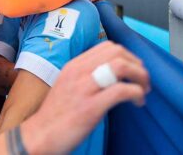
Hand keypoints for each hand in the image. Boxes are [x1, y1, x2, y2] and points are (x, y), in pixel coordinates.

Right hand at [21, 42, 149, 153]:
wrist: (40, 135)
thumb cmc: (56, 115)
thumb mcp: (68, 85)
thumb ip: (86, 75)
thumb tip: (112, 73)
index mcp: (74, 66)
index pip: (107, 46)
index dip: (127, 55)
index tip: (133, 69)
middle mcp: (78, 72)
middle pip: (117, 52)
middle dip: (137, 64)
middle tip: (142, 80)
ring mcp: (84, 88)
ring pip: (121, 66)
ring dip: (139, 76)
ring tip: (143, 90)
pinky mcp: (90, 107)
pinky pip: (121, 91)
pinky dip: (136, 93)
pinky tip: (137, 102)